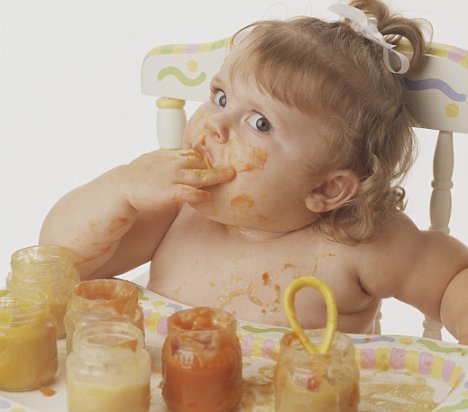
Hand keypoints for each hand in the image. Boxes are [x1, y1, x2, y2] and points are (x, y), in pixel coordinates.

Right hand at [116, 149, 235, 211]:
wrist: (122, 186)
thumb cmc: (139, 175)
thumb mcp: (155, 159)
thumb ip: (171, 158)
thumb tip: (185, 156)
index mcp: (171, 157)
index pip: (194, 154)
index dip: (209, 157)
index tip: (222, 159)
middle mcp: (174, 165)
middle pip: (201, 163)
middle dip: (218, 164)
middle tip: (234, 167)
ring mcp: (172, 178)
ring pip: (199, 176)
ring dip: (216, 176)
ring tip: (229, 176)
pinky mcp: (168, 193)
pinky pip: (187, 193)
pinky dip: (198, 194)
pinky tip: (208, 196)